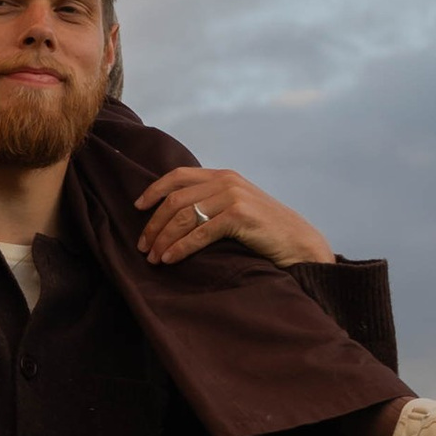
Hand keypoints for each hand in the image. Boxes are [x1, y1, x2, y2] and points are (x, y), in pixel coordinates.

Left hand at [135, 164, 330, 270]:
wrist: (299, 242)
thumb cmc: (264, 231)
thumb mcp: (236, 207)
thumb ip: (212, 202)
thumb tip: (175, 214)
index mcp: (223, 176)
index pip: (178, 176)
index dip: (154, 190)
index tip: (137, 208)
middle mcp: (226, 181)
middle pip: (175, 200)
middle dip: (154, 224)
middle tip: (143, 246)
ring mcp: (233, 196)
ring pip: (184, 216)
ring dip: (163, 239)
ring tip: (153, 258)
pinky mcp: (240, 215)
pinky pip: (200, 232)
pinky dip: (181, 247)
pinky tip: (170, 259)